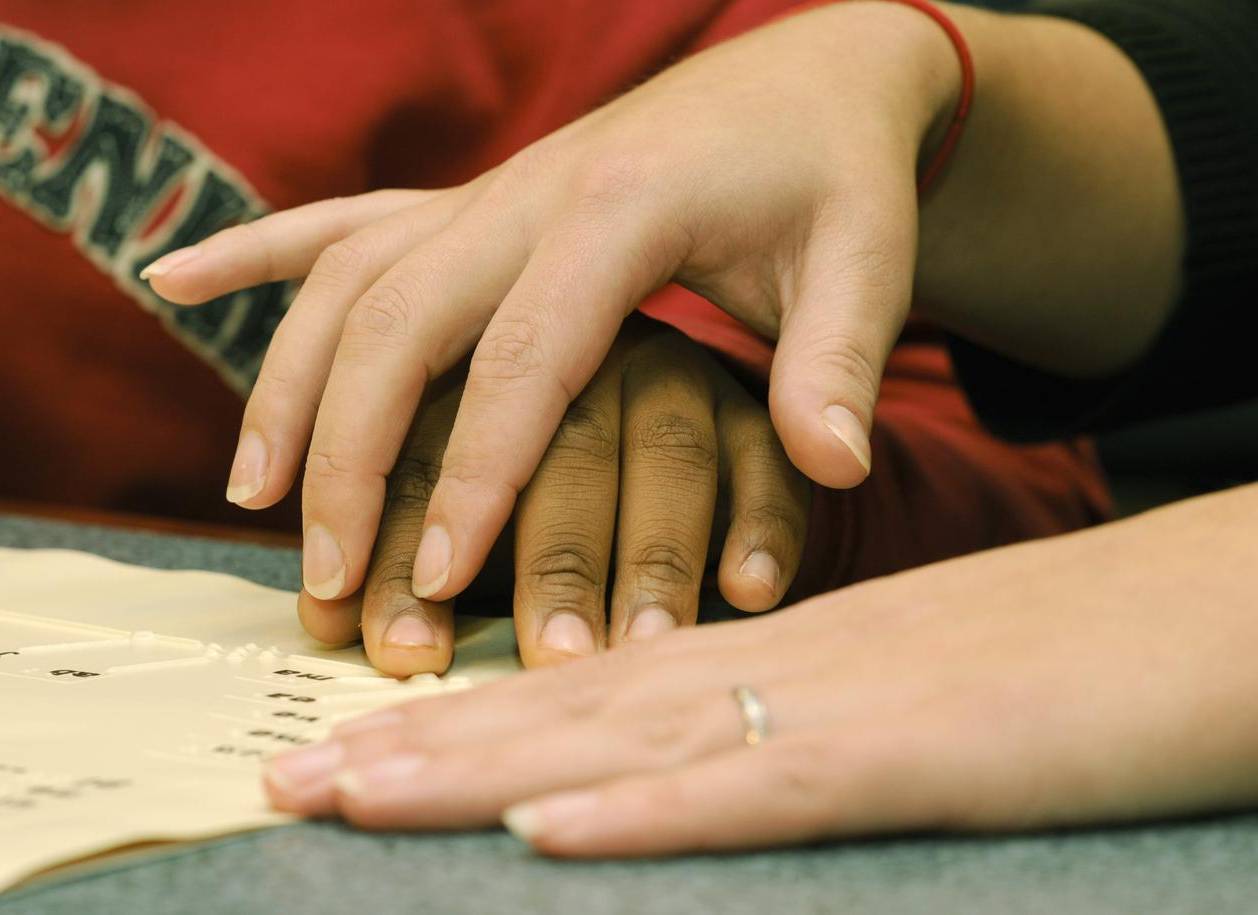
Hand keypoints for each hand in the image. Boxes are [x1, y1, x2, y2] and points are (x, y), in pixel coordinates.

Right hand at [147, 2, 960, 605]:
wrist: (810, 76)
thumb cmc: (836, 175)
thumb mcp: (867, 260)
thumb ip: (843, 363)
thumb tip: (840, 471)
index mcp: (622, 209)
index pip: (526, 355)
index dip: (476, 469)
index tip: (437, 572)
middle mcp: (530, 191)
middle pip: (400, 322)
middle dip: (352, 454)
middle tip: (328, 574)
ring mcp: (491, 190)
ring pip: (349, 279)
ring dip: (290, 383)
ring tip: (255, 493)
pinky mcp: (476, 197)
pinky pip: (344, 219)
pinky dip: (256, 251)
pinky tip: (176, 278)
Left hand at [262, 483, 1257, 854]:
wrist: (1195, 616)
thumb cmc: (1063, 662)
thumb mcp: (904, 688)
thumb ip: (801, 719)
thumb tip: (701, 749)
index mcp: (780, 659)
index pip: (597, 694)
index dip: (470, 724)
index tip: (360, 749)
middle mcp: (780, 672)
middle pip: (575, 715)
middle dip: (425, 750)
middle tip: (295, 775)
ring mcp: (837, 712)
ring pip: (627, 743)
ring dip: (484, 776)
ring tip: (355, 792)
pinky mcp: (908, 757)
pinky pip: (756, 790)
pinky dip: (649, 815)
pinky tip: (550, 834)